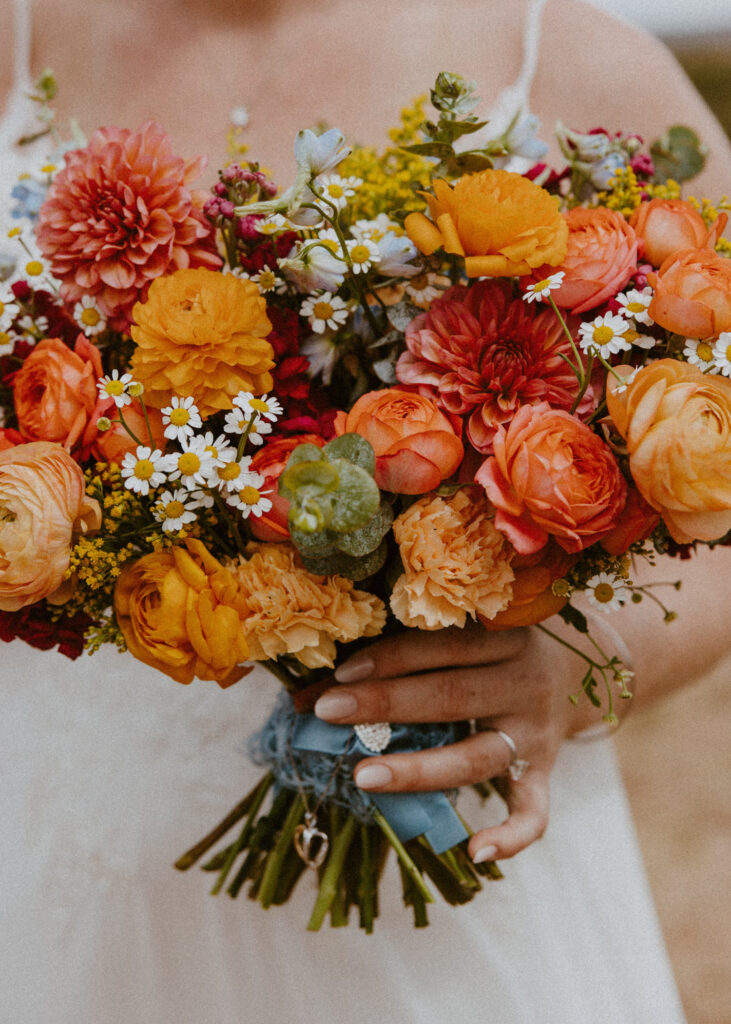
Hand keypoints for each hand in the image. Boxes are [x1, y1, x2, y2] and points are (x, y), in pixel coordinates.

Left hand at [314, 621, 591, 863]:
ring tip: (363, 778)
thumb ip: (399, 655)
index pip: (442, 646)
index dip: (390, 658)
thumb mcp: (462, 638)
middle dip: (385, 704)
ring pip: (477, 756)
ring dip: (418, 769)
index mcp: (504, 637)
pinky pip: (534, 811)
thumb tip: (308, 693)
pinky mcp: (544, 772)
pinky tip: (474, 853)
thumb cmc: (491, 650)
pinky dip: (511, 836)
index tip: (340, 675)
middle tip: (327, 712)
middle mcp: (524, 682)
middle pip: (451, 696)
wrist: (576, 670)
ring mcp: (536, 732)